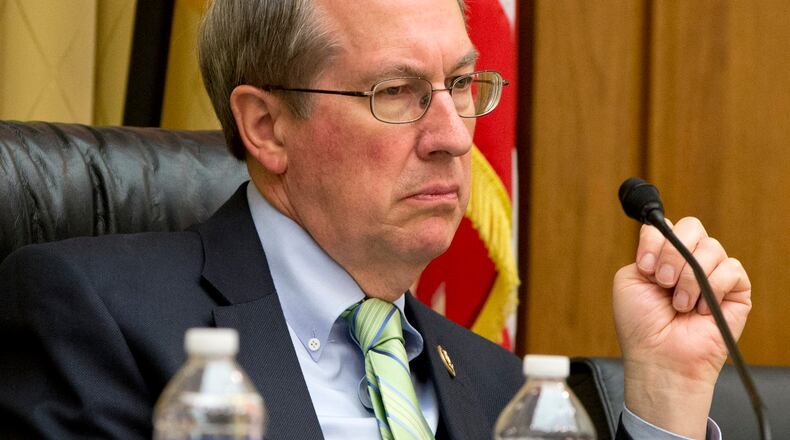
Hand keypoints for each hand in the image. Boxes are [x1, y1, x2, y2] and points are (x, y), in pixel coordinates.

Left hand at [613, 217, 751, 437]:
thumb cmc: (641, 325)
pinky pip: (731, 269)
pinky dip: (712, 289)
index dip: (655, 239)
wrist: (659, 357)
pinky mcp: (736, 291)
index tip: (645, 267)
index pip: (666, 226)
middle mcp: (689, 262)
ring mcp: (713, 274)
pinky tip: (699, 310)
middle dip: (674, 253)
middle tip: (663, 281)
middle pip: (692, 227)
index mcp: (663, 257)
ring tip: (679, 304)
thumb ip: (645, 252)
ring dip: (689, 277)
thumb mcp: (629, 281)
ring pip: (711, 247)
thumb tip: (671, 239)